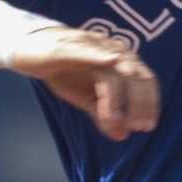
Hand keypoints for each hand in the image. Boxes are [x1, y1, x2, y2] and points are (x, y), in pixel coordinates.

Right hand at [10, 27, 160, 142]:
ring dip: (117, 98)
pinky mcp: (69, 46)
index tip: (147, 127)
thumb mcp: (86, 97)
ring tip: (113, 120)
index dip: (150, 103)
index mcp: (121, 61)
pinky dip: (101, 57)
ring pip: (113, 71)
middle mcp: (112, 50)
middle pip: (135, 76)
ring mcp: (92, 46)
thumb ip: (105, 114)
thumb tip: (122, 135)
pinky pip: (88, 52)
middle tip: (135, 127)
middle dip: (139, 104)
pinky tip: (110, 63)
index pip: (145, 80)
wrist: (31, 50)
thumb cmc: (64, 71)